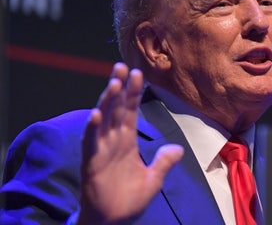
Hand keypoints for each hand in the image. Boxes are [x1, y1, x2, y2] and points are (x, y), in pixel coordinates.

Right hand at [78, 63, 183, 223]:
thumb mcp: (154, 179)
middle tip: (122, 65)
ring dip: (107, 101)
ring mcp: (101, 150)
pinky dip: (92, 128)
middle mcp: (113, 141)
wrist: (113, 221)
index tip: (138, 72)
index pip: (130, 110)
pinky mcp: (91, 162)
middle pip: (115, 108)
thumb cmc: (128, 200)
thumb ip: (164, 162)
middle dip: (119, 87)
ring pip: (103, 120)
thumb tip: (178, 148)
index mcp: (127, 141)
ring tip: (113, 83)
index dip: (133, 92)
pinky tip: (96, 115)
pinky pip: (91, 142)